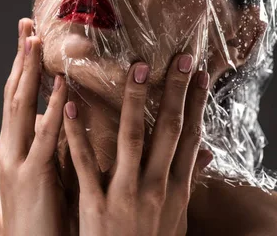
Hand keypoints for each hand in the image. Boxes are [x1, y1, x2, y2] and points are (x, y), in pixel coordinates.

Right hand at [0, 18, 68, 235]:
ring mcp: (17, 162)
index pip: (17, 98)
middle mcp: (10, 149)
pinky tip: (61, 85)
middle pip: (14, 94)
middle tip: (26, 24)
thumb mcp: (46, 175)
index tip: (28, 36)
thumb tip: (68, 120)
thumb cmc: (44, 217)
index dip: (22, 66)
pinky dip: (52, 108)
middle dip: (20, 58)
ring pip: (21, 108)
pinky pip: (44, 138)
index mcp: (15, 147)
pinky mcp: (32, 179)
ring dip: (29, 72)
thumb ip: (52, 146)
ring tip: (36, 40)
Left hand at [63, 55, 212, 235]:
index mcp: (176, 191)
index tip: (200, 73)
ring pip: (130, 138)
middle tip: (179, 58)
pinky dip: (77, 132)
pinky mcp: (95, 204)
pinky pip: (85, 163)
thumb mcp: (177, 219)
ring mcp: (126, 195)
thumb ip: (189, 183)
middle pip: (168, 131)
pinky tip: (70, 104)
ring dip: (133, 101)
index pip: (190, 138)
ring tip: (135, 68)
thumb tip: (206, 154)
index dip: (196, 104)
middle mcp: (156, 188)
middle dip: (175, 91)